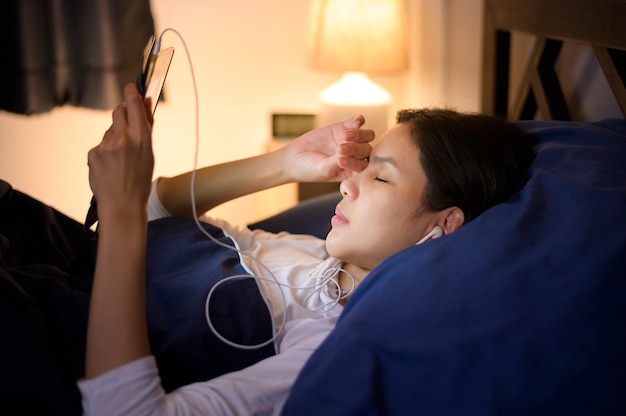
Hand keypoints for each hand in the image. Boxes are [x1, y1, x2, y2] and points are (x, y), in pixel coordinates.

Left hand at [87, 84, 153, 222]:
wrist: (123, 204)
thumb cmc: (140, 180)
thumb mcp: (149, 153)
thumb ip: (147, 127)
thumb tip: (146, 104)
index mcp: (141, 138)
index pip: (133, 104)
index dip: (131, 92)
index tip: (130, 87)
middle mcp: (123, 138)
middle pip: (118, 112)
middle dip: (122, 115)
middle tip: (126, 128)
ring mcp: (106, 146)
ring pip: (109, 131)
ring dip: (113, 139)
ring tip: (119, 160)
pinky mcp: (93, 153)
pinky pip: (99, 146)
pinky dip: (104, 153)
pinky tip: (110, 167)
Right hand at [284, 115, 374, 182]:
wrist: (294, 158)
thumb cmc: (310, 169)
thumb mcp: (324, 169)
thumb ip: (338, 162)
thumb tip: (349, 153)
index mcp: (353, 171)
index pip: (363, 166)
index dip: (355, 162)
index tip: (340, 161)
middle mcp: (355, 156)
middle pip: (366, 150)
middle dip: (355, 149)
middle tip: (339, 148)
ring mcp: (351, 141)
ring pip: (365, 136)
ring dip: (358, 135)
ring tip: (344, 136)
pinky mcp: (343, 127)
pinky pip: (357, 122)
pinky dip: (358, 120)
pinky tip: (355, 122)